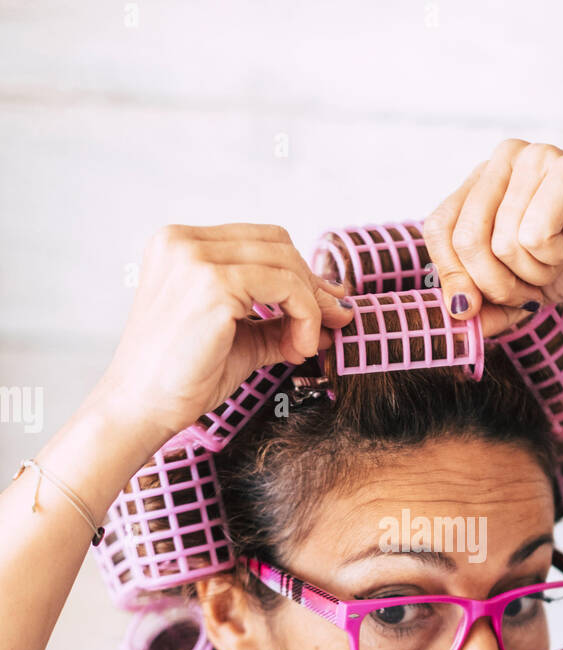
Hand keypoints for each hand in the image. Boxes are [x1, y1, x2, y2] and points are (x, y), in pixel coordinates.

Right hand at [96, 222, 355, 441]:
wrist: (142, 409)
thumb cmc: (182, 378)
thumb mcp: (240, 338)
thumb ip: (279, 320)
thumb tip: (334, 313)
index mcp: (179, 244)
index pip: (260, 241)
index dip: (299, 273)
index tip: (324, 308)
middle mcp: (183, 241)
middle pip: (278, 244)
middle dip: (312, 285)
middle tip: (333, 322)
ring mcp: (195, 259)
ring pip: (286, 264)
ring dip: (311, 307)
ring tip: (306, 345)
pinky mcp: (213, 285)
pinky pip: (286, 288)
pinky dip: (305, 316)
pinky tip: (297, 347)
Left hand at [423, 139, 562, 322]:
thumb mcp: (525, 288)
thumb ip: (487, 304)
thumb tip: (457, 321)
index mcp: (483, 180)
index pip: (438, 228)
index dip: (452, 276)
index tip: (477, 307)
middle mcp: (502, 159)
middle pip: (464, 240)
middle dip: (499, 285)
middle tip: (534, 284)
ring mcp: (533, 157)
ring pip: (500, 244)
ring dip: (536, 271)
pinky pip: (533, 236)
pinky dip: (556, 255)